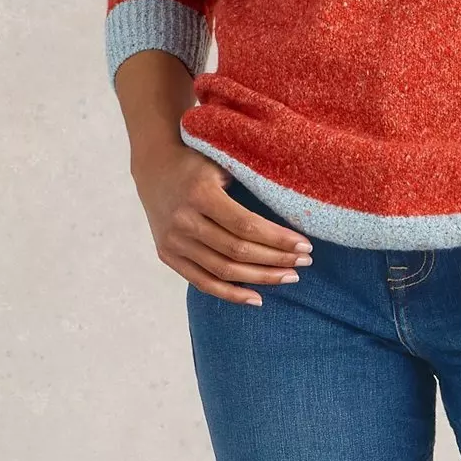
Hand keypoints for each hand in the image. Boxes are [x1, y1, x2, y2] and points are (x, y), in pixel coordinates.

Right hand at [132, 141, 310, 305]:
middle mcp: (183, 220)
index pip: (246, 225)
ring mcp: (173, 242)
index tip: (305, 246)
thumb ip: (250, 181)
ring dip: (261, 277)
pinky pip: (202, 283)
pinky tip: (257, 299)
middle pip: (237, 251)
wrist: (155, 167)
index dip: (278, 239)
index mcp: (200, 194)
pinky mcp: (168, 255)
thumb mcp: (222, 162)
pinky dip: (230, 294)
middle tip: (305, 262)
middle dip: (276, 259)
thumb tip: (295, 205)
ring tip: (290, 277)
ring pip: (223, 270)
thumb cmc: (199, 163)